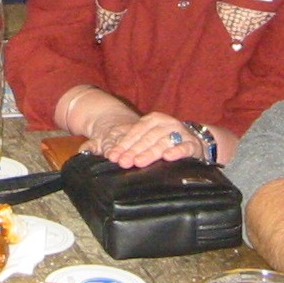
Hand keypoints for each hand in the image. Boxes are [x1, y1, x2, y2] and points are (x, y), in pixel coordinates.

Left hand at [84, 110, 198, 168]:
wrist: (196, 140)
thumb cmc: (164, 141)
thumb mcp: (146, 138)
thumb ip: (124, 143)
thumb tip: (87, 149)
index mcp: (152, 120)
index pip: (135, 132)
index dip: (123, 144)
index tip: (113, 156)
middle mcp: (166, 124)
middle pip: (147, 138)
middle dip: (134, 151)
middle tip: (123, 162)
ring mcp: (180, 133)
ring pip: (163, 143)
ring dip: (151, 152)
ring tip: (139, 162)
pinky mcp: (192, 145)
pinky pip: (185, 148)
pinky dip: (177, 152)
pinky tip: (169, 157)